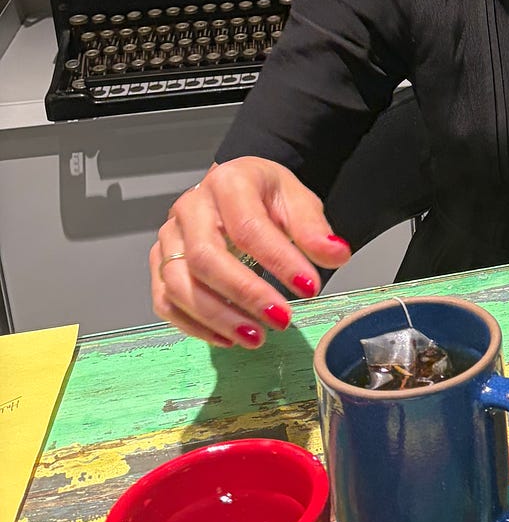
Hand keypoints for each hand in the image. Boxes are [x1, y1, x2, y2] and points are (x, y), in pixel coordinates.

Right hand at [150, 158, 350, 348]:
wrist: (236, 189)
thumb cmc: (265, 196)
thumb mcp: (297, 199)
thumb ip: (314, 228)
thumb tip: (336, 254)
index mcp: (227, 183)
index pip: (247, 227)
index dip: (279, 261)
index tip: (309, 287)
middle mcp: (189, 208)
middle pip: (204, 258)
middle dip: (245, 295)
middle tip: (281, 319)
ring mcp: (170, 237)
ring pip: (179, 284)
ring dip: (218, 318)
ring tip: (257, 337)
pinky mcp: (160, 264)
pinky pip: (166, 301)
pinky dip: (194, 326)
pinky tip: (228, 338)